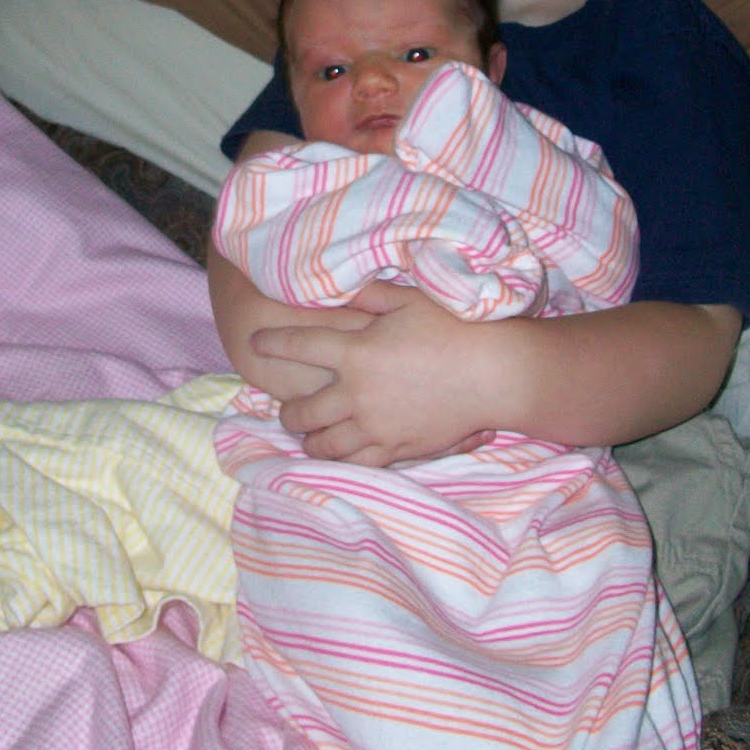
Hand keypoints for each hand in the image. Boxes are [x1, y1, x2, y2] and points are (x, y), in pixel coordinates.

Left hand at [251, 282, 495, 466]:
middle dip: (286, 411)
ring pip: (323, 444)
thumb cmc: (454, 328)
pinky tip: (339, 453)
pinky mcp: (396, 447)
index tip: (255, 343)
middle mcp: (356, 393)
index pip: (297, 345)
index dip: (271, 343)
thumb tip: (342, 287)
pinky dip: (341, 459)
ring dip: (308, 439)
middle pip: (300, 410)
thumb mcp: (408, 299)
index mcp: (355, 351)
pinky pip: (357, 462)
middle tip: (286, 408)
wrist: (493, 374)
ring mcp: (375, 426)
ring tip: (308, 435)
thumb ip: (369, 294)